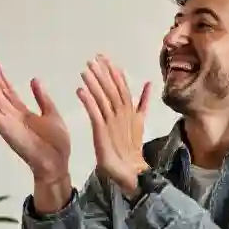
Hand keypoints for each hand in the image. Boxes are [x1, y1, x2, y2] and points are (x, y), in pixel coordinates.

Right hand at [0, 60, 70, 184]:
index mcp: (23, 112)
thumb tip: (34, 79)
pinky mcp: (5, 128)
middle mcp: (12, 115)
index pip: (8, 91)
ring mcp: (7, 122)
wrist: (57, 161)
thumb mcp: (51, 113)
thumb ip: (42, 97)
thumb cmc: (56, 142)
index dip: (1, 77)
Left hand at [77, 55, 151, 195]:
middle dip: (103, 73)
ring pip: (104, 99)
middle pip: (113, 89)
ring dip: (94, 83)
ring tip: (85, 70)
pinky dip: (88, 101)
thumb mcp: (140, 121)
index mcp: (131, 111)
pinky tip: (80, 91)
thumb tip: (149, 84)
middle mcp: (123, 114)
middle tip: (94, 58)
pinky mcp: (102, 132)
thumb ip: (143, 102)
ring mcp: (113, 123)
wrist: (132, 171)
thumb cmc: (132, 148)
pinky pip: (95, 114)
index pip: (122, 87)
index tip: (105, 58)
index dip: (114, 72)